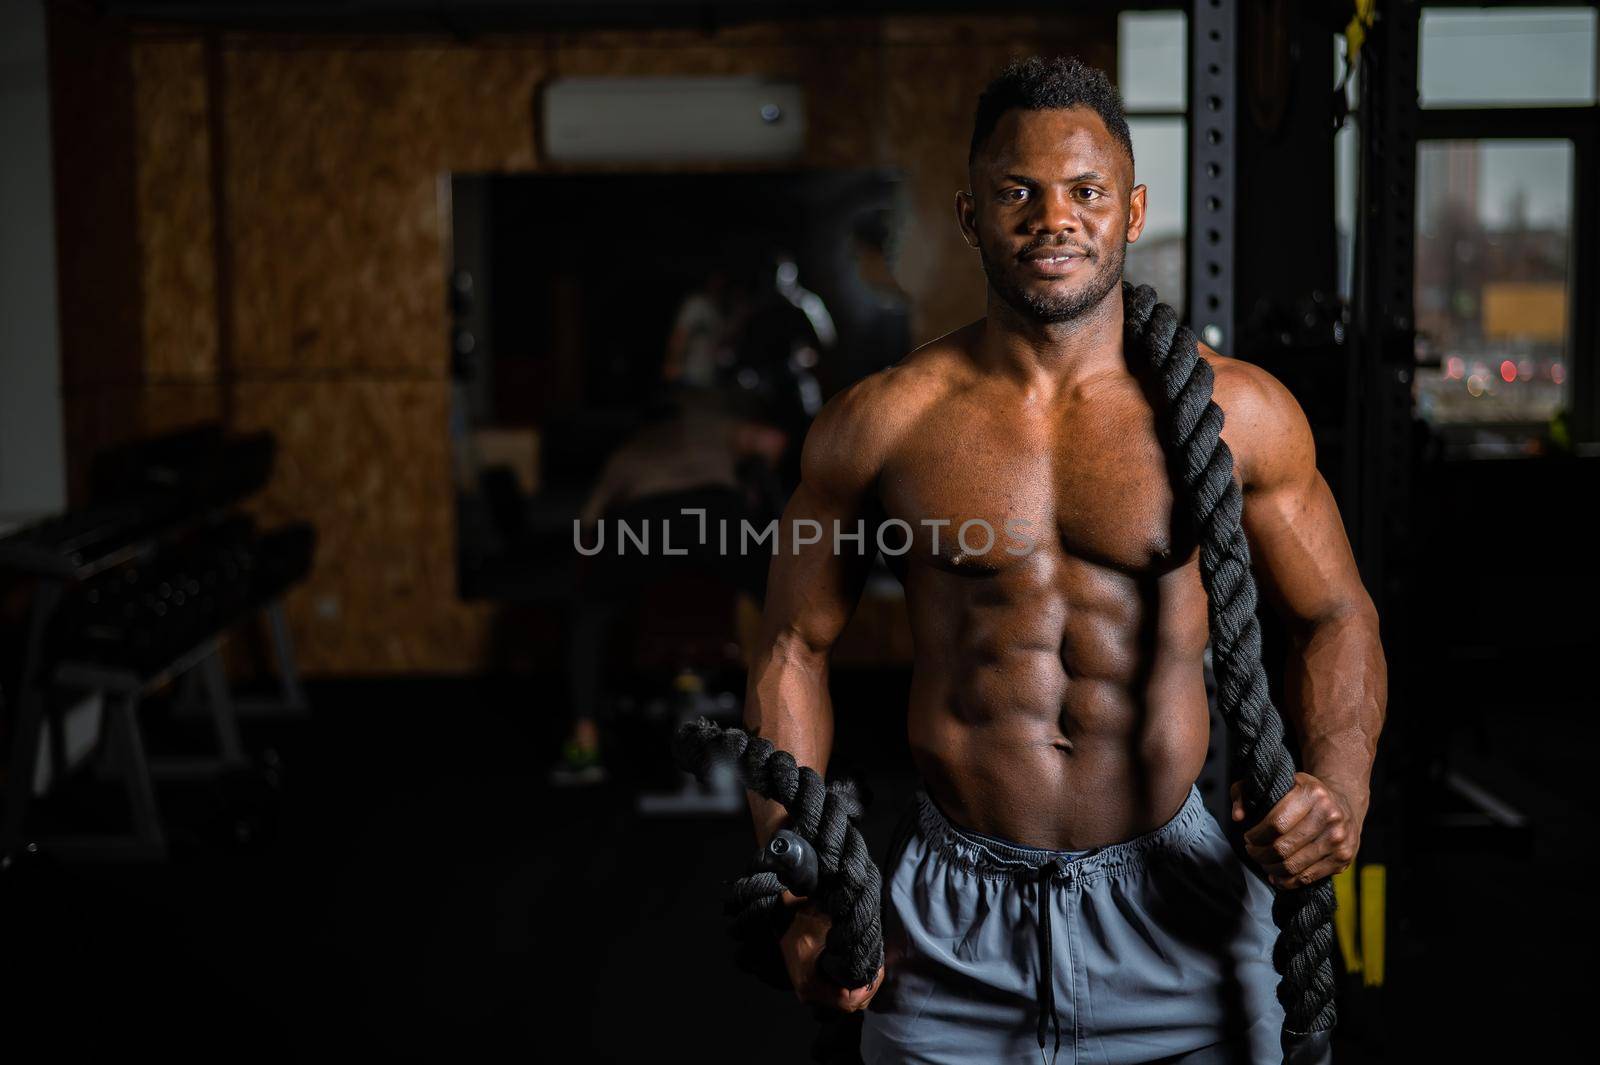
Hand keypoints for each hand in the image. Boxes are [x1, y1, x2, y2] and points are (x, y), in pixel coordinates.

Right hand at [776, 890, 884, 1011]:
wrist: (784, 917)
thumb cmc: (804, 921)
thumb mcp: (827, 931)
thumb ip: (847, 947)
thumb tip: (873, 958)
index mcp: (811, 986)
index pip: (848, 1002)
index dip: (867, 989)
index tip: (876, 970)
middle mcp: (810, 995)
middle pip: (849, 1005)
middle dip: (867, 988)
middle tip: (877, 967)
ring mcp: (811, 992)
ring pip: (845, 1001)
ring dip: (861, 987)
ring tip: (870, 967)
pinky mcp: (813, 986)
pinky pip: (838, 994)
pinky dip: (852, 985)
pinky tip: (858, 969)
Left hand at [1230, 773, 1364, 889]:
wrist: (1343, 802)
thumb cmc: (1300, 793)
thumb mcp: (1274, 782)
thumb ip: (1244, 792)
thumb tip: (1238, 817)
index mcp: (1312, 793)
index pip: (1276, 824)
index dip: (1256, 836)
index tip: (1248, 837)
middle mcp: (1330, 815)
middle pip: (1283, 848)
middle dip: (1260, 854)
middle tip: (1253, 852)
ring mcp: (1338, 839)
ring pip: (1294, 866)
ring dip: (1271, 868)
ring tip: (1263, 862)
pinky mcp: (1343, 858)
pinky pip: (1308, 878)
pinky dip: (1287, 881)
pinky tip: (1276, 875)